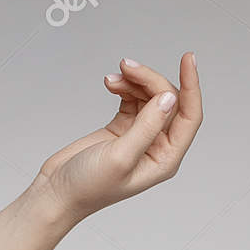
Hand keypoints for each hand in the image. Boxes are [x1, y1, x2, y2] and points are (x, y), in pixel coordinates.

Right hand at [35, 54, 201, 222]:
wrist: (57, 192)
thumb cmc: (88, 186)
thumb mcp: (120, 157)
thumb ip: (147, 127)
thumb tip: (169, 98)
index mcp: (165, 159)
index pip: (189, 117)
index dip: (191, 86)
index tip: (187, 58)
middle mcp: (157, 147)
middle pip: (167, 100)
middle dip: (149, 79)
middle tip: (126, 67)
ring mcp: (140, 136)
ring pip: (150, 96)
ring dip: (134, 80)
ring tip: (113, 78)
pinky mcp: (123, 128)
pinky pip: (133, 98)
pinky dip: (124, 87)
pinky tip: (110, 84)